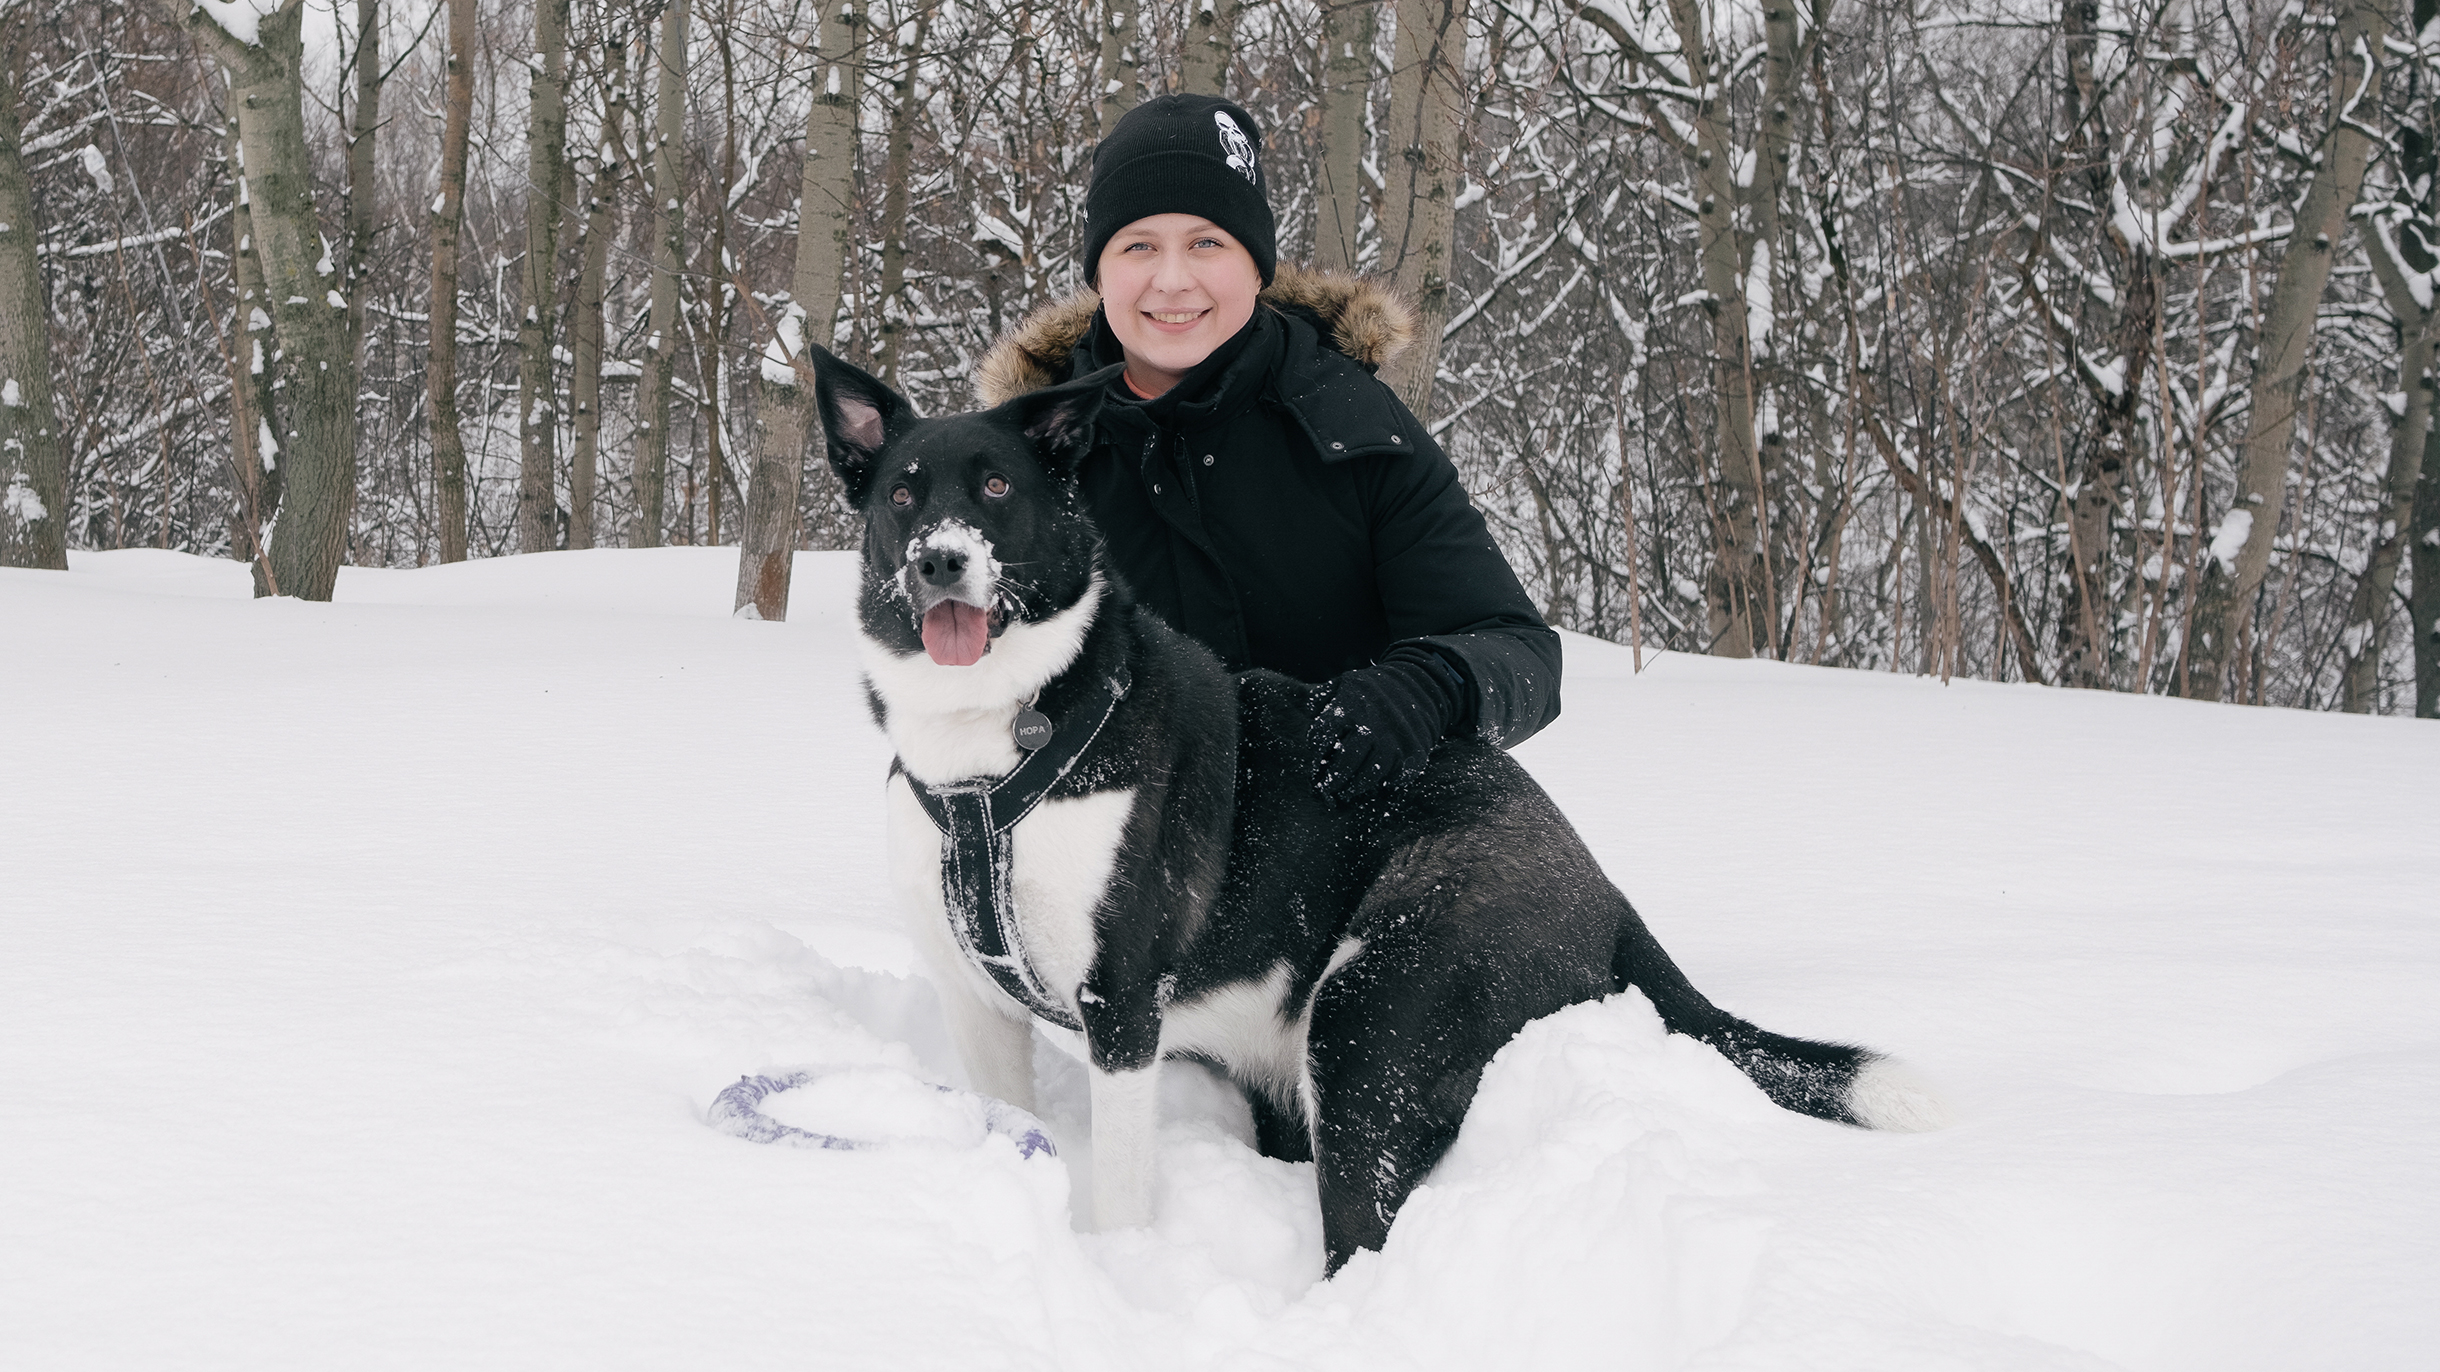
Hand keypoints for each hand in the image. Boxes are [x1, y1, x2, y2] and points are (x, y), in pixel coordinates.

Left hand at [1310, 646, 1463, 802]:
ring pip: (1369, 776)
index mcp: (1351, 706)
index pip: (1323, 736)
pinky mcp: (1414, 753)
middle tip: (1327, 789)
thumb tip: (1307, 711)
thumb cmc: (1374, 689)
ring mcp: (1395, 741)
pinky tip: (1375, 784)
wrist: (1421, 686)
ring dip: (1354, 788)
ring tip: (1346, 791)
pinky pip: (1395, 779)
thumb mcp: (1346, 682)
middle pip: (1345, 763)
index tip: (1316, 762)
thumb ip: (1322, 696)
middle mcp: (1373, 725)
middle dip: (1332, 781)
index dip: (1316, 752)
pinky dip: (1384, 785)